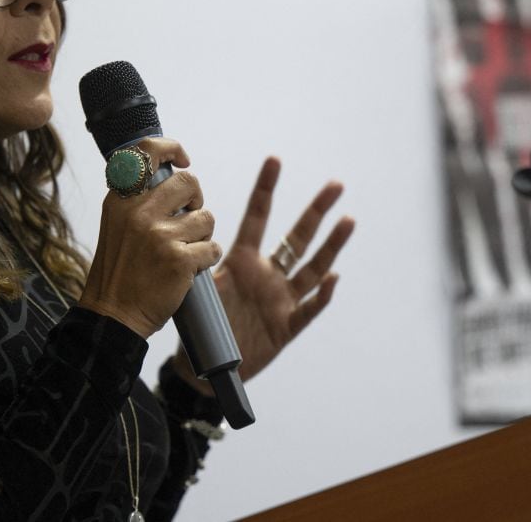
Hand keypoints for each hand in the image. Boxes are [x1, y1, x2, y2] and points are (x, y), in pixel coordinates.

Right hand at [79, 138, 221, 338]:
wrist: (112, 315)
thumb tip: (175, 174)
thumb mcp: (117, 224)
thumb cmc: (120, 270)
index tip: (184, 159)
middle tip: (189, 218)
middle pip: (189, 183)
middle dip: (197, 201)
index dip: (172, 148)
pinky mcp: (179, 259)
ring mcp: (159, 235)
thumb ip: (139, 199)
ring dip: (202, 235)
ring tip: (184, 250)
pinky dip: (207, 258)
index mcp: (120, 199)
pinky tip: (190, 269)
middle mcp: (138, 212)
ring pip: (206, 217)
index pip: (147, 152)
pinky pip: (212, 247)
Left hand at [171, 156, 354, 391]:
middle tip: (335, 184)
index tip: (274, 160)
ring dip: (330, 246)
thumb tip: (182, 230)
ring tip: (348, 220)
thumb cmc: (199, 326)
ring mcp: (279, 300)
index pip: (257, 218)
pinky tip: (332, 278)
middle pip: (297, 238)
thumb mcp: (194, 289)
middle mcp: (266, 276)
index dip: (265, 190)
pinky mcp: (285, 327)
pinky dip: (321, 295)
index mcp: (242, 261)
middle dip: (315, 211)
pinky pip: (308, 309)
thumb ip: (193, 261)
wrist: (204, 370)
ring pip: (311, 268)